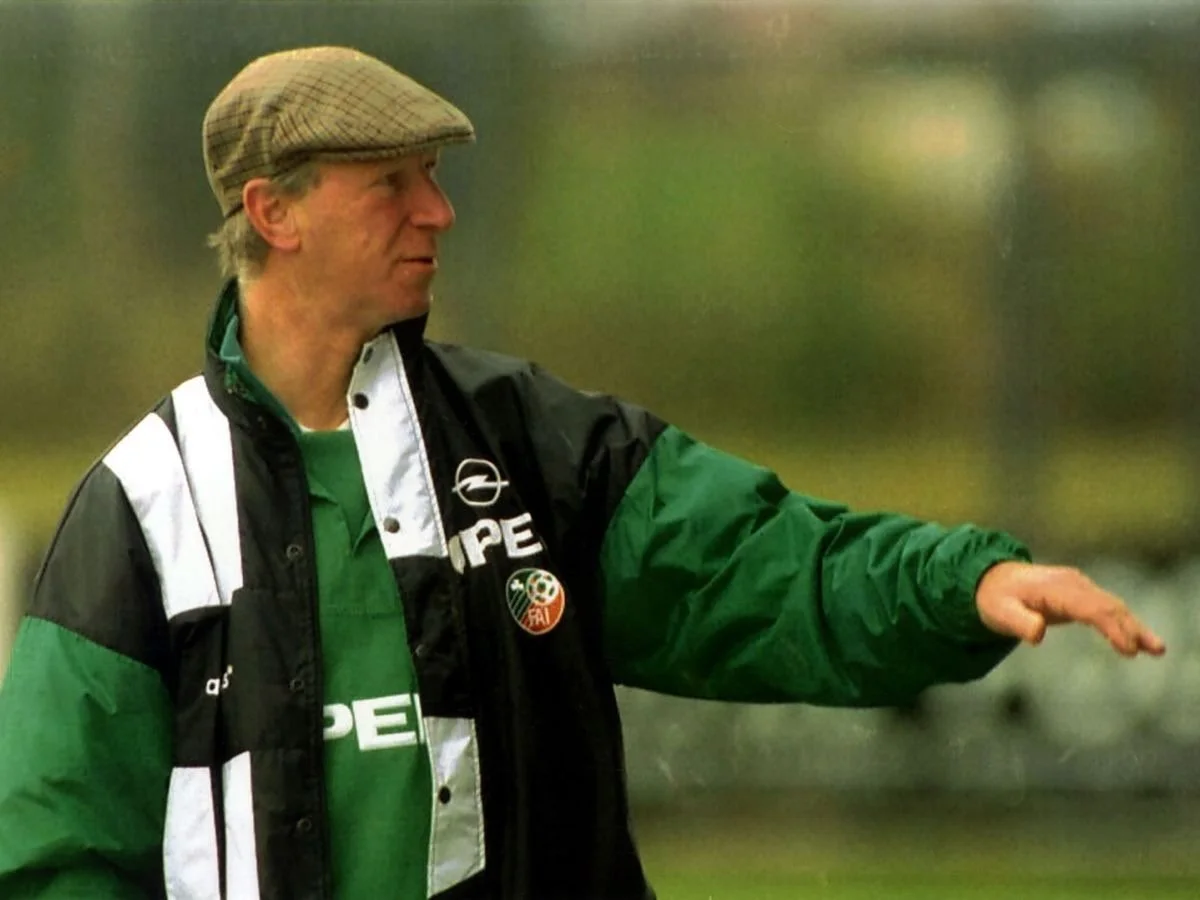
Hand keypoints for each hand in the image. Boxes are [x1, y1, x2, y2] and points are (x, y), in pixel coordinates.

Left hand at [975, 561, 1165, 656]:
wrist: (992, 579)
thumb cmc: (995, 598)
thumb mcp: (998, 612)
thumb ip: (1018, 622)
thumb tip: (1038, 634)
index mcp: (1055, 588)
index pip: (1090, 607)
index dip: (1111, 626)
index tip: (1127, 648)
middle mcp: (1073, 584)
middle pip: (1108, 605)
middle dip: (1131, 627)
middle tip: (1151, 650)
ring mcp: (1080, 587)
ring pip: (1113, 606)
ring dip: (1135, 626)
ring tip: (1157, 649)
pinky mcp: (1082, 595)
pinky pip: (1108, 609)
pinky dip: (1126, 623)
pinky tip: (1141, 643)